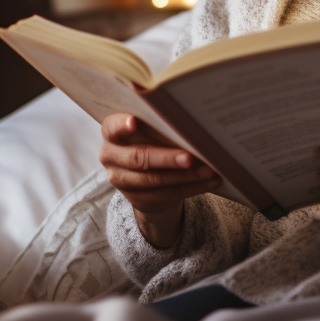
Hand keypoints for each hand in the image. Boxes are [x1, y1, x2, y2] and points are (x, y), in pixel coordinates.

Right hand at [100, 113, 221, 248]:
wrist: (144, 173)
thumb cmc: (151, 138)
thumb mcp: (149, 129)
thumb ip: (161, 125)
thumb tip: (193, 125)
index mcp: (111, 132)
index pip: (112, 127)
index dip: (122, 125)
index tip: (135, 122)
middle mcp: (110, 156)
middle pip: (138, 157)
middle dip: (167, 158)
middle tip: (191, 157)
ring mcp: (121, 179)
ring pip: (154, 180)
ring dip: (186, 176)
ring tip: (209, 170)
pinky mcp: (136, 198)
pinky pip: (165, 194)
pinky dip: (191, 187)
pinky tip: (208, 181)